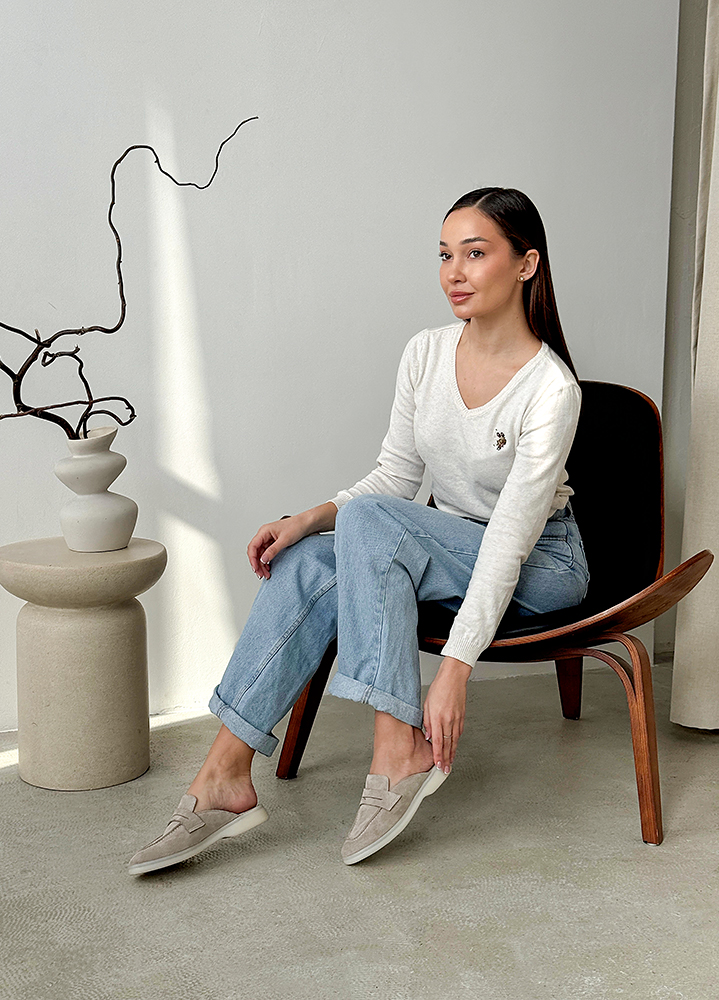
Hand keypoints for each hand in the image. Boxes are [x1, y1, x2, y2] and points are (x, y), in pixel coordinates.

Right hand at [247, 514, 314, 578]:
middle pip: (255, 552)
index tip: (255, 568)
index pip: (253, 546)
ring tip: (265, 574)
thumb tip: (263, 559)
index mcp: (264, 531)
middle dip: (257, 564)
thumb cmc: (296, 526)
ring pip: (260, 554)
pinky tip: (268, 568)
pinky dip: (266, 561)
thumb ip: (273, 550)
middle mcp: (264, 535)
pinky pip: (266, 553)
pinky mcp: (273, 543)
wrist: (306, 524)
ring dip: (261, 564)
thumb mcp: (284, 540)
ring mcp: (268, 539)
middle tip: (261, 574)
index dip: (252, 559)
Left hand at [423, 656, 471, 772]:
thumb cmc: (439, 688)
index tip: (438, 765)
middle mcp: (449, 720)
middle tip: (445, 770)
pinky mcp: (462, 716)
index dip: (439, 756)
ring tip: (450, 763)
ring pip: (455, 740)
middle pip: (448, 744)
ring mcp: (457, 719)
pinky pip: (459, 733)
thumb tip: (429, 737)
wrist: (453, 678)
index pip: (438, 742)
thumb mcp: (427, 705)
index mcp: (438, 717)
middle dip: (447, 759)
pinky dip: (456, 742)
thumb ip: (427, 722)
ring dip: (453, 753)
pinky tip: (454, 747)